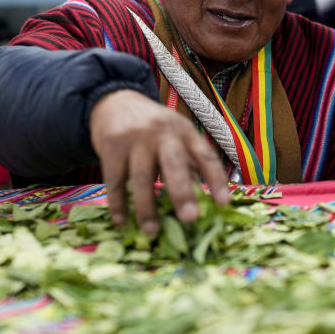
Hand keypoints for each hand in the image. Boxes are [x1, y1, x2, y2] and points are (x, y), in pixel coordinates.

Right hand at [89, 89, 228, 233]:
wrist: (113, 102)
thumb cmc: (153, 128)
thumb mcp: (176, 135)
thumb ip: (190, 163)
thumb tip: (208, 201)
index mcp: (184, 131)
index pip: (205, 155)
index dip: (216, 179)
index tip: (224, 204)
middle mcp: (162, 132)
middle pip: (174, 164)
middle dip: (182, 193)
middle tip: (190, 219)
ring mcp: (135, 138)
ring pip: (142, 178)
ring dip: (146, 207)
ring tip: (151, 231)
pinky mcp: (111, 146)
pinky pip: (114, 180)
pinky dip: (118, 203)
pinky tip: (122, 221)